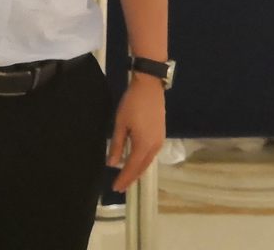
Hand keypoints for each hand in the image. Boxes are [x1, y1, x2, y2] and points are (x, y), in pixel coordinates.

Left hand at [108, 76, 166, 191]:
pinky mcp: (161, 135)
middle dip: (131, 178)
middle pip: (142, 167)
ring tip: (127, 177)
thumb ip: (117, 145)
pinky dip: (143, 162)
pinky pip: (151, 154)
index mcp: (144, 145)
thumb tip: (112, 163)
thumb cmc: (132, 103)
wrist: (149, 86)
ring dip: (137, 170)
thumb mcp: (120, 123)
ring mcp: (159, 141)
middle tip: (120, 187)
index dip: (123, 178)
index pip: (132, 167)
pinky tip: (136, 162)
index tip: (115, 188)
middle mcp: (154, 147)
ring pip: (148, 162)